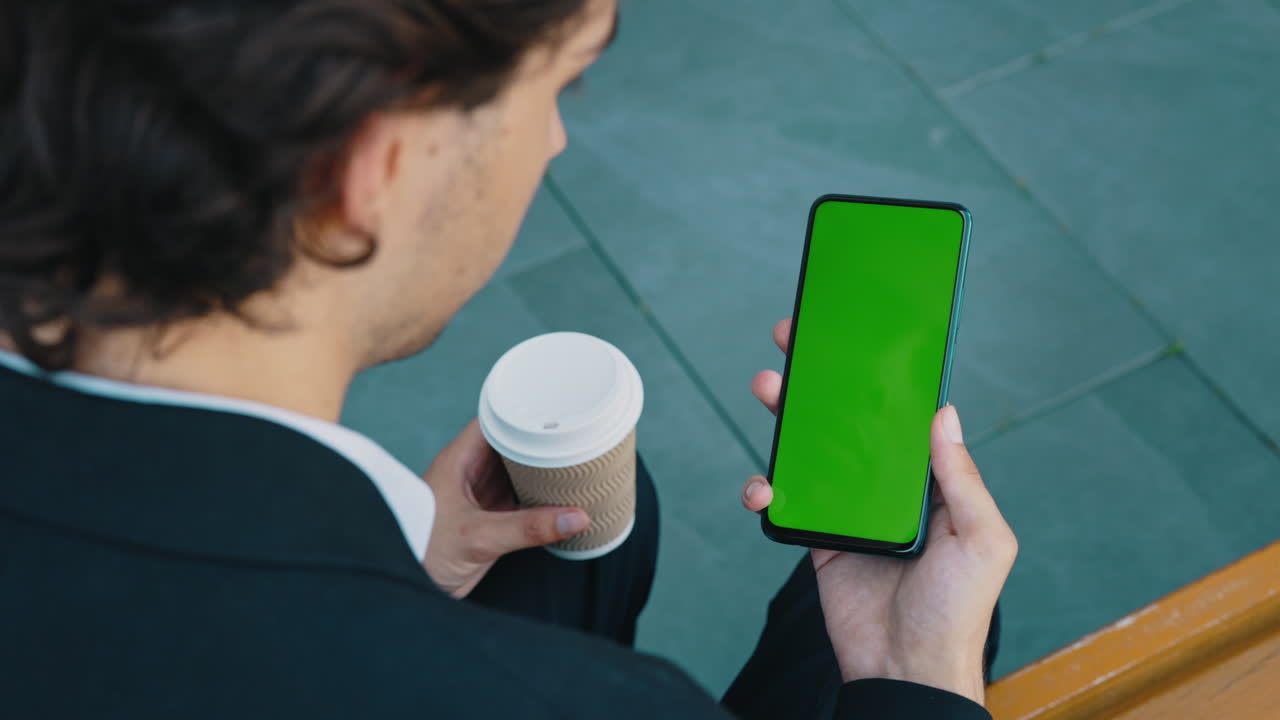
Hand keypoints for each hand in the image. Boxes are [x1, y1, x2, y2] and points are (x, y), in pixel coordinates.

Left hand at [421, 420, 589, 598]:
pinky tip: (564, 499)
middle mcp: (471, 474)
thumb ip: (527, 528)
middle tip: (577, 436)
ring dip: (544, 470)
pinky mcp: (490, 521)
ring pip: (519, 472)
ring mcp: (482, 497)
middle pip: (512, 444)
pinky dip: (542, 499)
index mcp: (460, 461)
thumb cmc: (421, 553)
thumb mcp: (478, 537)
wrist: (404, 589)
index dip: (523, 411)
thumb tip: (575, 517)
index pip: (494, 420)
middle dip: (542, 440)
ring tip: (579, 462)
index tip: (555, 408)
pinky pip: (522, 501)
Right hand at [743, 319, 1016, 704]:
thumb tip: (945, 413)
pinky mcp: (815, 537)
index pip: (900, 416)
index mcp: (929, 481)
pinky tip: (761, 488)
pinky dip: (765, 488)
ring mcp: (848, 510)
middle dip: (819, 381)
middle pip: (846, 421)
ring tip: (767, 390)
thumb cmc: (957, 611)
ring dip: (784, 419)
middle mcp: (886, 488)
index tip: (855, 338)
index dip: (878, 377)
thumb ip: (961, 478)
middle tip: (793, 344)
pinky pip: (785, 501)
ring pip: (809, 451)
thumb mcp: (982, 540)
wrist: (905, 669)